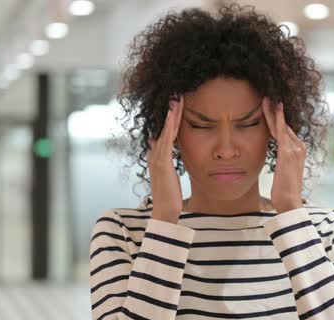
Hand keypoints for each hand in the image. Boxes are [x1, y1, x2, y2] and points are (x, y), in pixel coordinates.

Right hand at [147, 95, 184, 223]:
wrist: (165, 211)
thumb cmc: (169, 195)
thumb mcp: (169, 175)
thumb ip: (166, 162)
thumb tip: (161, 150)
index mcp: (158, 156)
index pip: (166, 132)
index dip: (172, 118)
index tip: (177, 104)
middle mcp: (155, 154)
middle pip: (165, 127)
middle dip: (171, 111)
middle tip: (177, 94)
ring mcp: (158, 157)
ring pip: (166, 130)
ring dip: (171, 114)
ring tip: (176, 98)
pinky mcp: (162, 162)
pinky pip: (167, 140)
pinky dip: (170, 126)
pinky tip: (173, 115)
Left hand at [262, 97, 305, 212]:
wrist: (289, 203)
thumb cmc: (284, 191)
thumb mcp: (283, 172)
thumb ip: (282, 161)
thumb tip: (278, 157)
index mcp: (298, 151)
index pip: (285, 131)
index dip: (276, 119)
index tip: (268, 108)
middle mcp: (299, 147)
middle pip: (283, 125)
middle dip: (275, 111)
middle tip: (266, 97)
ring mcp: (294, 150)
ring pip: (281, 125)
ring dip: (274, 111)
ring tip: (266, 99)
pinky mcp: (287, 153)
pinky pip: (281, 132)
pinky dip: (277, 119)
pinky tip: (273, 109)